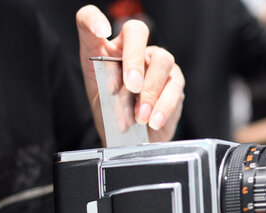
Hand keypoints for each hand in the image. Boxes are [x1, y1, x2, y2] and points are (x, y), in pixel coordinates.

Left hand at [76, 5, 183, 144]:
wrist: (131, 140)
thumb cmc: (112, 115)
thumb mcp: (97, 100)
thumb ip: (103, 86)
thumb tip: (115, 84)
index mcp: (106, 49)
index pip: (90, 19)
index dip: (93, 20)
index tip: (100, 32)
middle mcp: (133, 49)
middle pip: (137, 32)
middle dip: (134, 59)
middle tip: (131, 86)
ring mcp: (156, 63)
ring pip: (162, 59)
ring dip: (151, 90)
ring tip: (141, 116)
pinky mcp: (174, 82)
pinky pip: (174, 87)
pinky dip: (163, 106)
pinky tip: (153, 121)